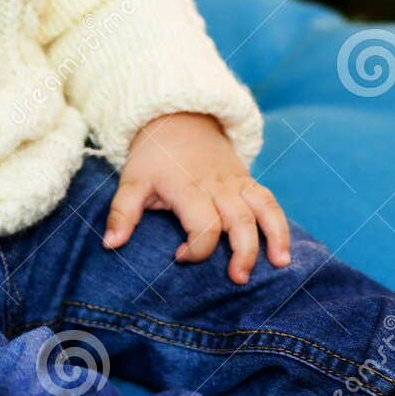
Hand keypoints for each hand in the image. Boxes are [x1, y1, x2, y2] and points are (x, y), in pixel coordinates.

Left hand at [103, 112, 290, 283]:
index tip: (179, 256)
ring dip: (274, 235)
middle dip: (243, 250)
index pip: (203, 223)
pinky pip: (269, 200)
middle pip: (239, 219)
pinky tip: (284, 250)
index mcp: (186, 186)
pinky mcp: (247, 180)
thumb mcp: (132, 181)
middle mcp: (216, 185)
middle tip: (237, 278)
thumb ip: (123, 213)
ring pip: (263, 207)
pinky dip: (280, 224)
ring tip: (279, 264)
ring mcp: (235, 182)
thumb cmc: (153, 156)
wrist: (178, 117)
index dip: (196, 248)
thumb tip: (111, 245)